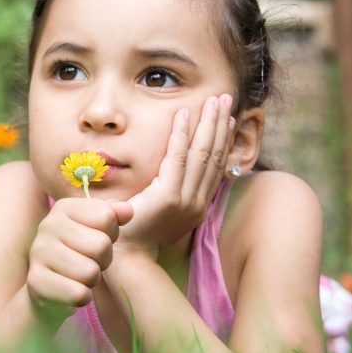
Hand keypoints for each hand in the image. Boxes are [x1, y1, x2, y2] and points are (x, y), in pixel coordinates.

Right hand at [26, 198, 132, 321]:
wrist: (49, 287)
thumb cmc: (80, 253)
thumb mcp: (98, 229)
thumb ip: (114, 215)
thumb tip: (128, 211)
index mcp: (64, 207)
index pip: (106, 217)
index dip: (112, 234)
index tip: (99, 239)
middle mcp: (47, 225)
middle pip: (101, 245)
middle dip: (104, 260)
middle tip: (91, 262)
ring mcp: (38, 252)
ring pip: (90, 272)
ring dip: (92, 280)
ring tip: (80, 276)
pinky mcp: (36, 281)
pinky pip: (77, 294)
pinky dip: (82, 297)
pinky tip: (71, 290)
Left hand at [116, 94, 234, 258]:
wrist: (124, 253)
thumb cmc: (135, 231)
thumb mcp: (160, 210)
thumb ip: (169, 191)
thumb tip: (170, 174)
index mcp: (198, 206)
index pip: (216, 167)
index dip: (223, 141)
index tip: (227, 120)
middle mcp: (197, 203)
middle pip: (215, 156)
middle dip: (221, 125)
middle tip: (227, 99)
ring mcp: (186, 199)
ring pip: (202, 153)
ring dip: (208, 123)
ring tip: (214, 100)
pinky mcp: (169, 195)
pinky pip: (178, 157)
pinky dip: (181, 133)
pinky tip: (183, 114)